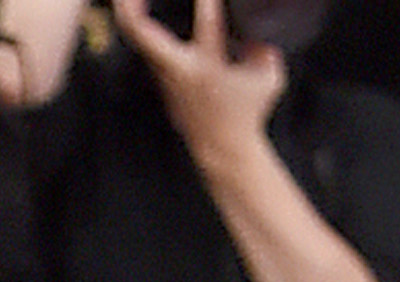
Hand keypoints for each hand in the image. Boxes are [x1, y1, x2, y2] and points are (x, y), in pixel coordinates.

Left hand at [107, 0, 288, 161]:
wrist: (223, 150)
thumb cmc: (248, 114)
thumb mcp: (269, 76)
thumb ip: (264, 45)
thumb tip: (255, 28)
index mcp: (208, 67)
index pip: (208, 22)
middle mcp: (179, 70)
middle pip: (143, 35)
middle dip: (130, 7)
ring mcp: (166, 77)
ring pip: (141, 40)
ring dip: (130, 13)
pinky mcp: (162, 82)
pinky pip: (149, 48)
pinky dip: (142, 27)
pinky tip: (135, 7)